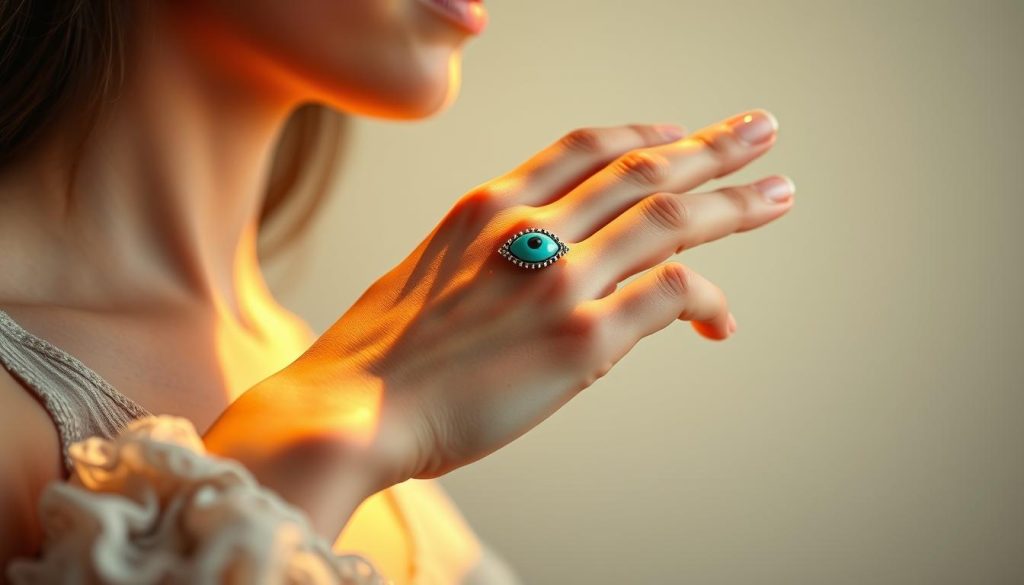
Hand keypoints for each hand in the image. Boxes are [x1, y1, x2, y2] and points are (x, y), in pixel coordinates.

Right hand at [280, 109, 792, 491]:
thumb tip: (542, 276)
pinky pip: (669, 297)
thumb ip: (486, 260)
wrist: (347, 410)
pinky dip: (705, 301)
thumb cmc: (376, 356)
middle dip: (709, 146)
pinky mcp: (580, 339)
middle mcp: (528, 227)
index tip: (676, 131)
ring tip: (777, 193)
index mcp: (487, 206)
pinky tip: (719, 320)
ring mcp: (558, 278)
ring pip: (670, 218)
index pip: (584, 146)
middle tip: (759, 129)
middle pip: (642, 166)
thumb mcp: (427, 275)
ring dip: (732, 204)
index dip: (641, 133)